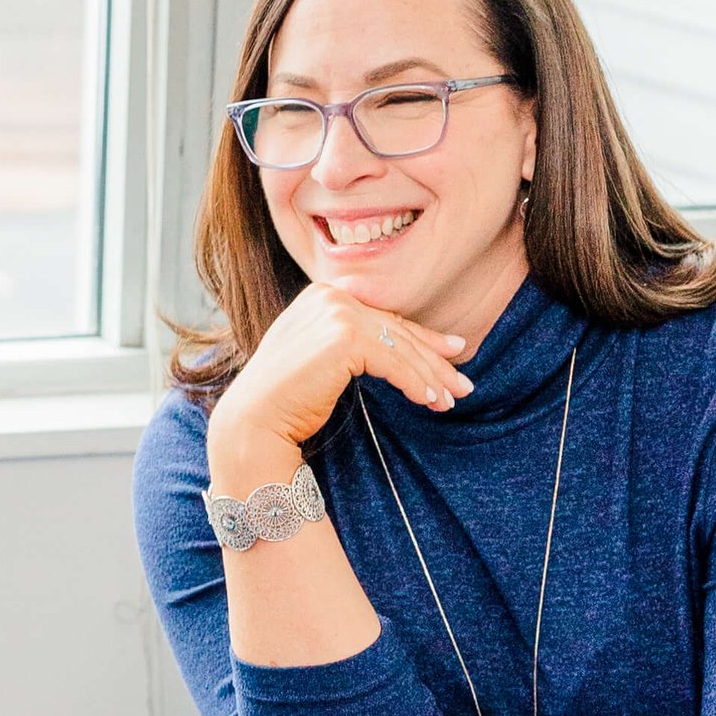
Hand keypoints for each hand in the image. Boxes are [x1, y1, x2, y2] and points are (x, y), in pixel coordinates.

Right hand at [207, 286, 471, 488]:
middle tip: (462, 383)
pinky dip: (416, 384)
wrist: (254, 421)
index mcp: (321, 294)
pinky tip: (430, 400)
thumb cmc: (284, 399)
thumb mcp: (320, 358)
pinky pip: (394, 364)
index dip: (421, 338)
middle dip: (434, 360)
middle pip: (395, 331)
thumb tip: (395, 344)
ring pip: (399, 348)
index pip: (383, 318)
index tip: (452, 353)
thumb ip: (350, 341)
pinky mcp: (344, 338)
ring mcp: (336, 313)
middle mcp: (329, 296)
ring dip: (431, 377)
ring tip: (451, 399)